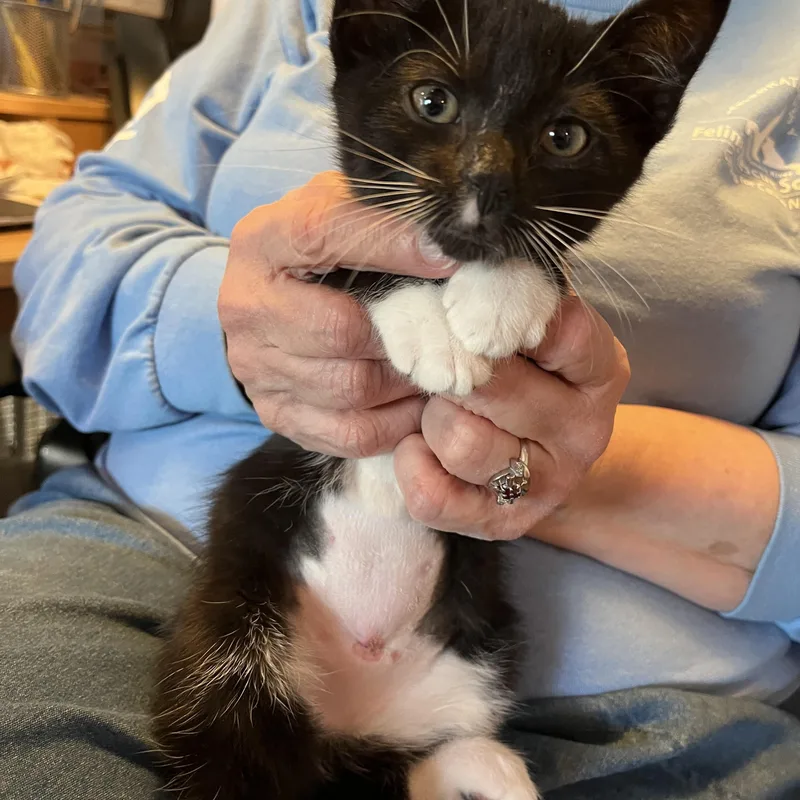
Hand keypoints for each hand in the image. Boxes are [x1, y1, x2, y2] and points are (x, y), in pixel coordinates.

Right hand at [218, 171, 455, 456]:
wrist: (274, 299)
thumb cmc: (325, 248)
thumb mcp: (346, 209)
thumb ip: (386, 214)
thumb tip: (453, 246)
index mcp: (263, 240)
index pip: (323, 235)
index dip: (392, 246)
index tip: (450, 257)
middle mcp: (246, 306)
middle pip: (341, 332)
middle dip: (409, 335)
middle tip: (454, 333)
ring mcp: (255, 367)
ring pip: (352, 388)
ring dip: (408, 380)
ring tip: (441, 364)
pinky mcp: (275, 412)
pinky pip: (350, 433)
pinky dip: (397, 421)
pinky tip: (418, 401)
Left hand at [393, 296, 629, 539]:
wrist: (546, 453)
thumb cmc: (528, 370)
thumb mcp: (533, 327)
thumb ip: (504, 298)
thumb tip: (444, 259)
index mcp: (599, 368)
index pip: (559, 329)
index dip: (498, 313)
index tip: (461, 305)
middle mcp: (584, 430)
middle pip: (494, 385)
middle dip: (449, 368)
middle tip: (435, 361)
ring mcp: (548, 483)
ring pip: (463, 441)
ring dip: (432, 419)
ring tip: (436, 408)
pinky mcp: (503, 523)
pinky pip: (434, 497)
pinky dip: (412, 466)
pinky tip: (419, 446)